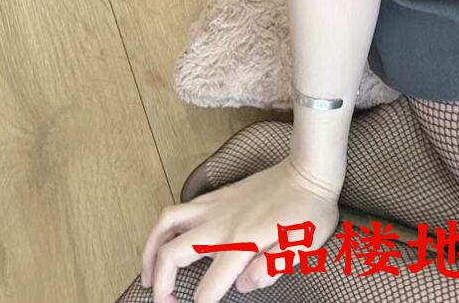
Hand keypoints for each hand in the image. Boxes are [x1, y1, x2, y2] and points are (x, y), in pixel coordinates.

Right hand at [140, 156, 341, 302]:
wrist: (309, 169)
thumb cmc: (310, 210)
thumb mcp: (303, 246)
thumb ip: (271, 268)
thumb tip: (243, 286)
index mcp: (244, 242)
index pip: (210, 287)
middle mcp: (222, 224)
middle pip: (172, 253)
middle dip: (161, 283)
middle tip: (165, 302)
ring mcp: (216, 206)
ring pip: (167, 224)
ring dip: (150, 250)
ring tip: (148, 275)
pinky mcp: (217, 195)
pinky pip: (180, 209)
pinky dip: (165, 228)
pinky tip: (168, 242)